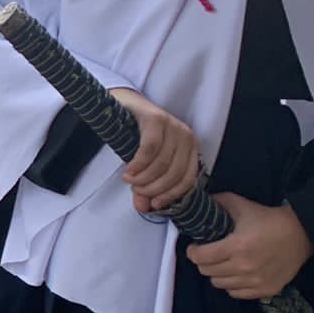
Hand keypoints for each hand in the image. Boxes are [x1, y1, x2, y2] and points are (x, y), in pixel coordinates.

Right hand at [111, 89, 201, 212]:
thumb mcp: (144, 164)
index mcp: (189, 148)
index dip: (171, 195)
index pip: (188, 179)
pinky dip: (138, 164)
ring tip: (129, 181)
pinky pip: (149, 149)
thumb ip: (145, 186)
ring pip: (162, 163)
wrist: (124, 104)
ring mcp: (172, 126)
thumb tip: (143, 209)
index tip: (154, 205)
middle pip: (174, 174)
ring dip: (143, 178)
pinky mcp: (156, 119)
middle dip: (154, 188)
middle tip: (137, 191)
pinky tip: (128, 171)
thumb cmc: (136, 135)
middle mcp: (186, 136)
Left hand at [186, 194, 311, 300]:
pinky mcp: (267, 290)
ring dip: (217, 274)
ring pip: (220, 284)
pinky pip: (237, 294)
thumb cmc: (269, 219)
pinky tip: (236, 274)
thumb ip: (218, 202)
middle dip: (204, 262)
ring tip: (223, 264)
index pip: (200, 257)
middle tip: (209, 254)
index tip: (195, 246)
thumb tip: (201, 202)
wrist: (302, 233)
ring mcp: (256, 281)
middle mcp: (244, 267)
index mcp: (236, 246)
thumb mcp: (242, 205)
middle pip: (207, 272)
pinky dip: (232, 285)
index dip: (193, 251)